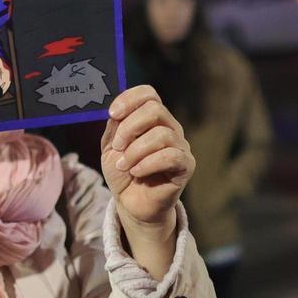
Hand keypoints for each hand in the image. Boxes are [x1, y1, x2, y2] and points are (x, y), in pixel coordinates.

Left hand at [100, 85, 193, 252]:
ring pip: (162, 134)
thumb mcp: (111, 147)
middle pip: (155, 109)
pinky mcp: (186, 166)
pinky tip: (136, 172)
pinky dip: (148, 163)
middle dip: (130, 127)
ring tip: (124, 165)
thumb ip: (114, 127)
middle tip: (117, 146)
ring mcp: (180, 146)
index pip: (149, 94)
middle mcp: (170, 128)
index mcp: (151, 119)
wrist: (132, 203)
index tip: (112, 114)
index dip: (130, 99)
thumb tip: (117, 111)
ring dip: (136, 150)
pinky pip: (171, 156)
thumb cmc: (123, 172)